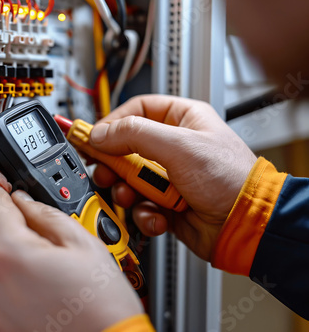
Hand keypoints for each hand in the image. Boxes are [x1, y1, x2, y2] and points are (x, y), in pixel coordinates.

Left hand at [0, 170, 142, 331]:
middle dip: (10, 228)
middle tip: (41, 235)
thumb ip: (45, 213)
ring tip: (46, 271)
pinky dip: (7, 287)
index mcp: (6, 253)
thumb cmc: (102, 309)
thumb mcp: (82, 243)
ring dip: (9, 259)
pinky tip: (36, 291)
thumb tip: (24, 200)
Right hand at [89, 95, 256, 260]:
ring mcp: (168, 176)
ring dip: (128, 192)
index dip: (111, 124)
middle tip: (106, 172)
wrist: (246, 226)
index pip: (134, 111)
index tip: (91, 138)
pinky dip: (144, 214)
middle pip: (125, 148)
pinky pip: (140, 205)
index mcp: (181, 119)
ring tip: (135, 197)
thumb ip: (133, 134)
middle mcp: (172, 147)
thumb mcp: (178, 146)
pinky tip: (158, 216)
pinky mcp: (165, 203)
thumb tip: (99, 133)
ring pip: (128, 180)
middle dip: (114, 165)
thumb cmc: (230, 179)